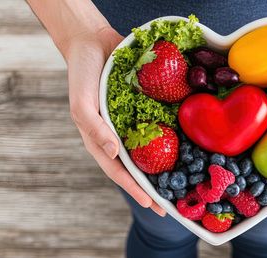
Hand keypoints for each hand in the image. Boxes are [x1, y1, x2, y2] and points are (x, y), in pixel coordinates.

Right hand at [66, 27, 165, 215]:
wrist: (93, 41)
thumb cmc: (81, 74)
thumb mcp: (81, 102)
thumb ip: (94, 128)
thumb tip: (114, 153)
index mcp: (100, 139)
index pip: (118, 171)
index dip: (134, 188)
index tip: (151, 204)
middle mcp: (117, 135)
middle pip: (137, 167)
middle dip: (152, 187)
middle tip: (171, 206)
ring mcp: (131, 122)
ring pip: (150, 150)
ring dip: (164, 168)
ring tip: (183, 183)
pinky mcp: (143, 108)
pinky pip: (157, 125)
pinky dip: (170, 137)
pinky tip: (185, 145)